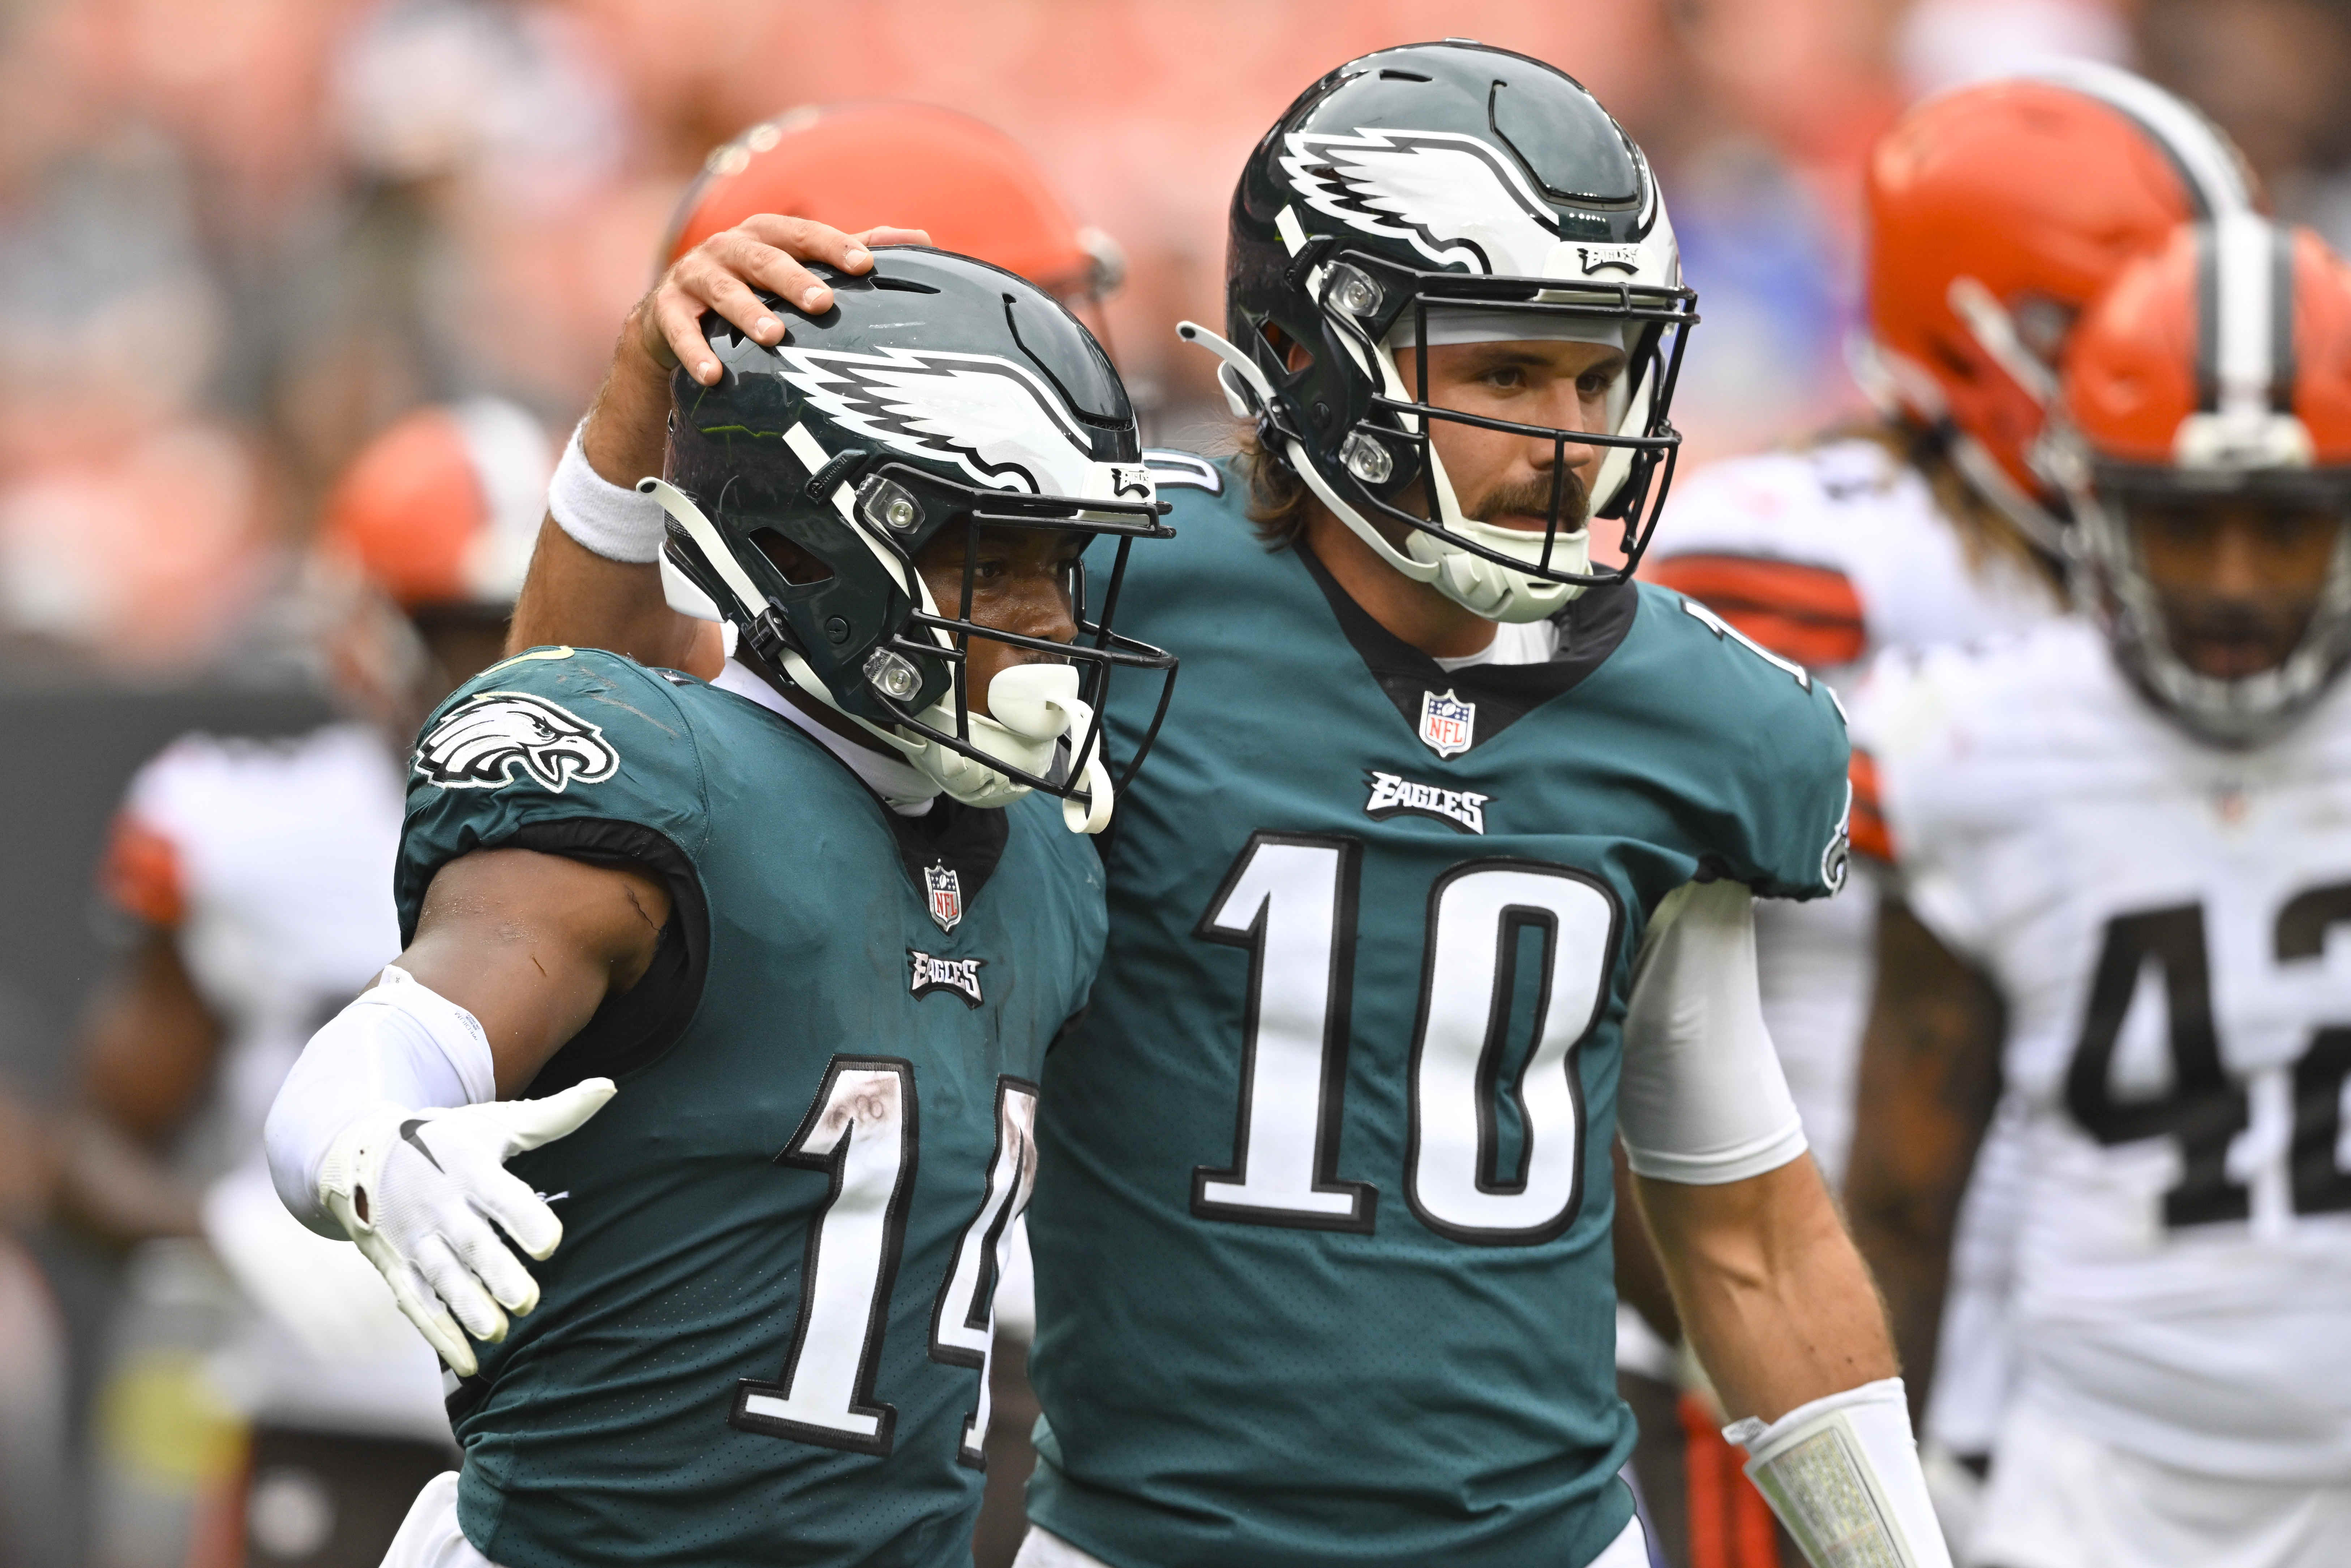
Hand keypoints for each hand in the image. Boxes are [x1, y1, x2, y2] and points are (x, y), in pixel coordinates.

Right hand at [318, 1079, 615, 1375]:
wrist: (361, 1151)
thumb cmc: (447, 1139)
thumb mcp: (496, 1122)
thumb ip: (554, 1115)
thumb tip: (608, 1087)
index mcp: (467, 1168)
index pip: (499, 1195)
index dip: (523, 1218)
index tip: (550, 1244)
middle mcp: (439, 1206)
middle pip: (470, 1244)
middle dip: (496, 1272)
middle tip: (527, 1300)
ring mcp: (414, 1240)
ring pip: (441, 1279)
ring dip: (468, 1308)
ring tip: (497, 1332)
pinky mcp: (396, 1267)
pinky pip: (418, 1305)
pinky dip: (440, 1336)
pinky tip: (468, 1362)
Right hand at [640, 216, 932, 385]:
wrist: (673, 312)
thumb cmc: (753, 286)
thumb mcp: (796, 264)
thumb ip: (851, 251)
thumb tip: (921, 237)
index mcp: (767, 234)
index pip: (804, 234)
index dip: (833, 246)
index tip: (865, 265)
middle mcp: (729, 247)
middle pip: (764, 258)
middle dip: (793, 278)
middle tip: (822, 303)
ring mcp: (694, 276)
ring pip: (722, 289)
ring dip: (747, 311)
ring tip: (772, 336)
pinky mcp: (666, 309)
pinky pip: (679, 328)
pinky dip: (695, 350)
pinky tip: (713, 375)